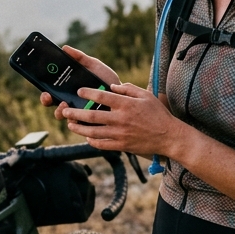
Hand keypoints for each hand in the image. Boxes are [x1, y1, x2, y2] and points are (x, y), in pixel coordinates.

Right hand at [38, 45, 121, 119]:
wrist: (124, 94)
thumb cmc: (106, 80)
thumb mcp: (93, 66)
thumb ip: (80, 58)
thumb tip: (65, 48)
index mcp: (69, 89)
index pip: (51, 93)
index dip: (45, 94)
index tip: (45, 91)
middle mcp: (71, 102)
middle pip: (53, 105)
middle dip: (48, 102)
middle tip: (50, 97)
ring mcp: (78, 114)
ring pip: (63, 116)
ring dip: (60, 111)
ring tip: (65, 105)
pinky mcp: (88, 124)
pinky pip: (78, 125)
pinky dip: (75, 121)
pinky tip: (78, 116)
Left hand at [61, 82, 181, 156]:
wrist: (169, 136)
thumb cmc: (158, 114)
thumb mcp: (146, 95)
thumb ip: (128, 89)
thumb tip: (111, 87)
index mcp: (126, 105)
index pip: (101, 98)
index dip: (87, 93)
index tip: (79, 92)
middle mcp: (120, 119)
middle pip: (91, 116)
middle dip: (75, 113)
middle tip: (66, 111)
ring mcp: (120, 134)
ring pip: (93, 132)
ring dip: (79, 129)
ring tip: (71, 125)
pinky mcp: (121, 146)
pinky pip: (102, 145)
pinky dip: (92, 141)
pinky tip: (87, 137)